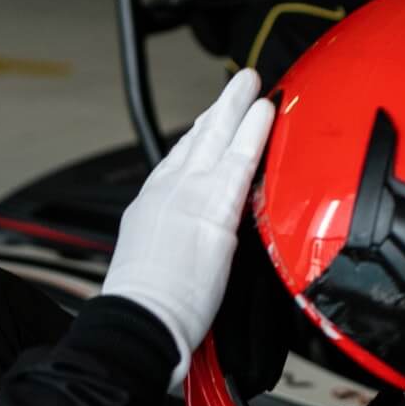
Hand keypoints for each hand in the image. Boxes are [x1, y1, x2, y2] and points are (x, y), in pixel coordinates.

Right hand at [100, 71, 276, 383]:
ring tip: (252, 85)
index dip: (197, 136)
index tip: (209, 120)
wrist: (140, 320)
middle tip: (237, 85)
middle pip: (197, 139)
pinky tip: (264, 112)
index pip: (177, 161)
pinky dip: (253, 132)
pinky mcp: (215, 208)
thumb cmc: (147, 309)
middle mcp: (167, 192)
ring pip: (218, 139)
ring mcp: (191, 196)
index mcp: (150, 206)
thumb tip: (191, 246)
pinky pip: (240, 161)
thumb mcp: (152, 263)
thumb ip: (176, 243)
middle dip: (219, 108)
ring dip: (237, 106)